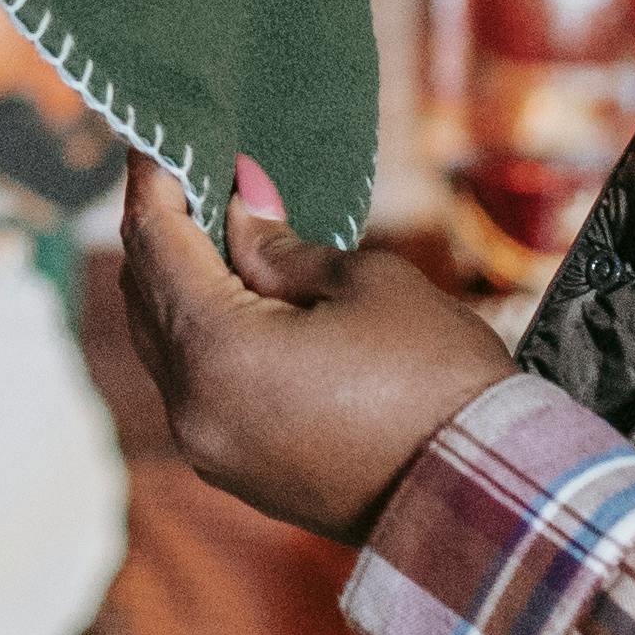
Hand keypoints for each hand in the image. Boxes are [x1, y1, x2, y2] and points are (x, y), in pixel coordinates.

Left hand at [117, 156, 512, 548]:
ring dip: (180, 286)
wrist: (487, 497)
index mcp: (217, 351)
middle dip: (162, 230)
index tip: (157, 137)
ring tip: (210, 229)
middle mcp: (191, 409)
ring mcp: (209, 450)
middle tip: (187, 172)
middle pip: (146, 296)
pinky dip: (201, 337)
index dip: (154, 181)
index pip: (156, 243)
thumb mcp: (365, 283)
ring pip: (164, 347)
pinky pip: (194, 388)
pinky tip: (234, 301)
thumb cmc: (438, 378)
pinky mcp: (238, 474)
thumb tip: (239, 206)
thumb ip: (280, 245)